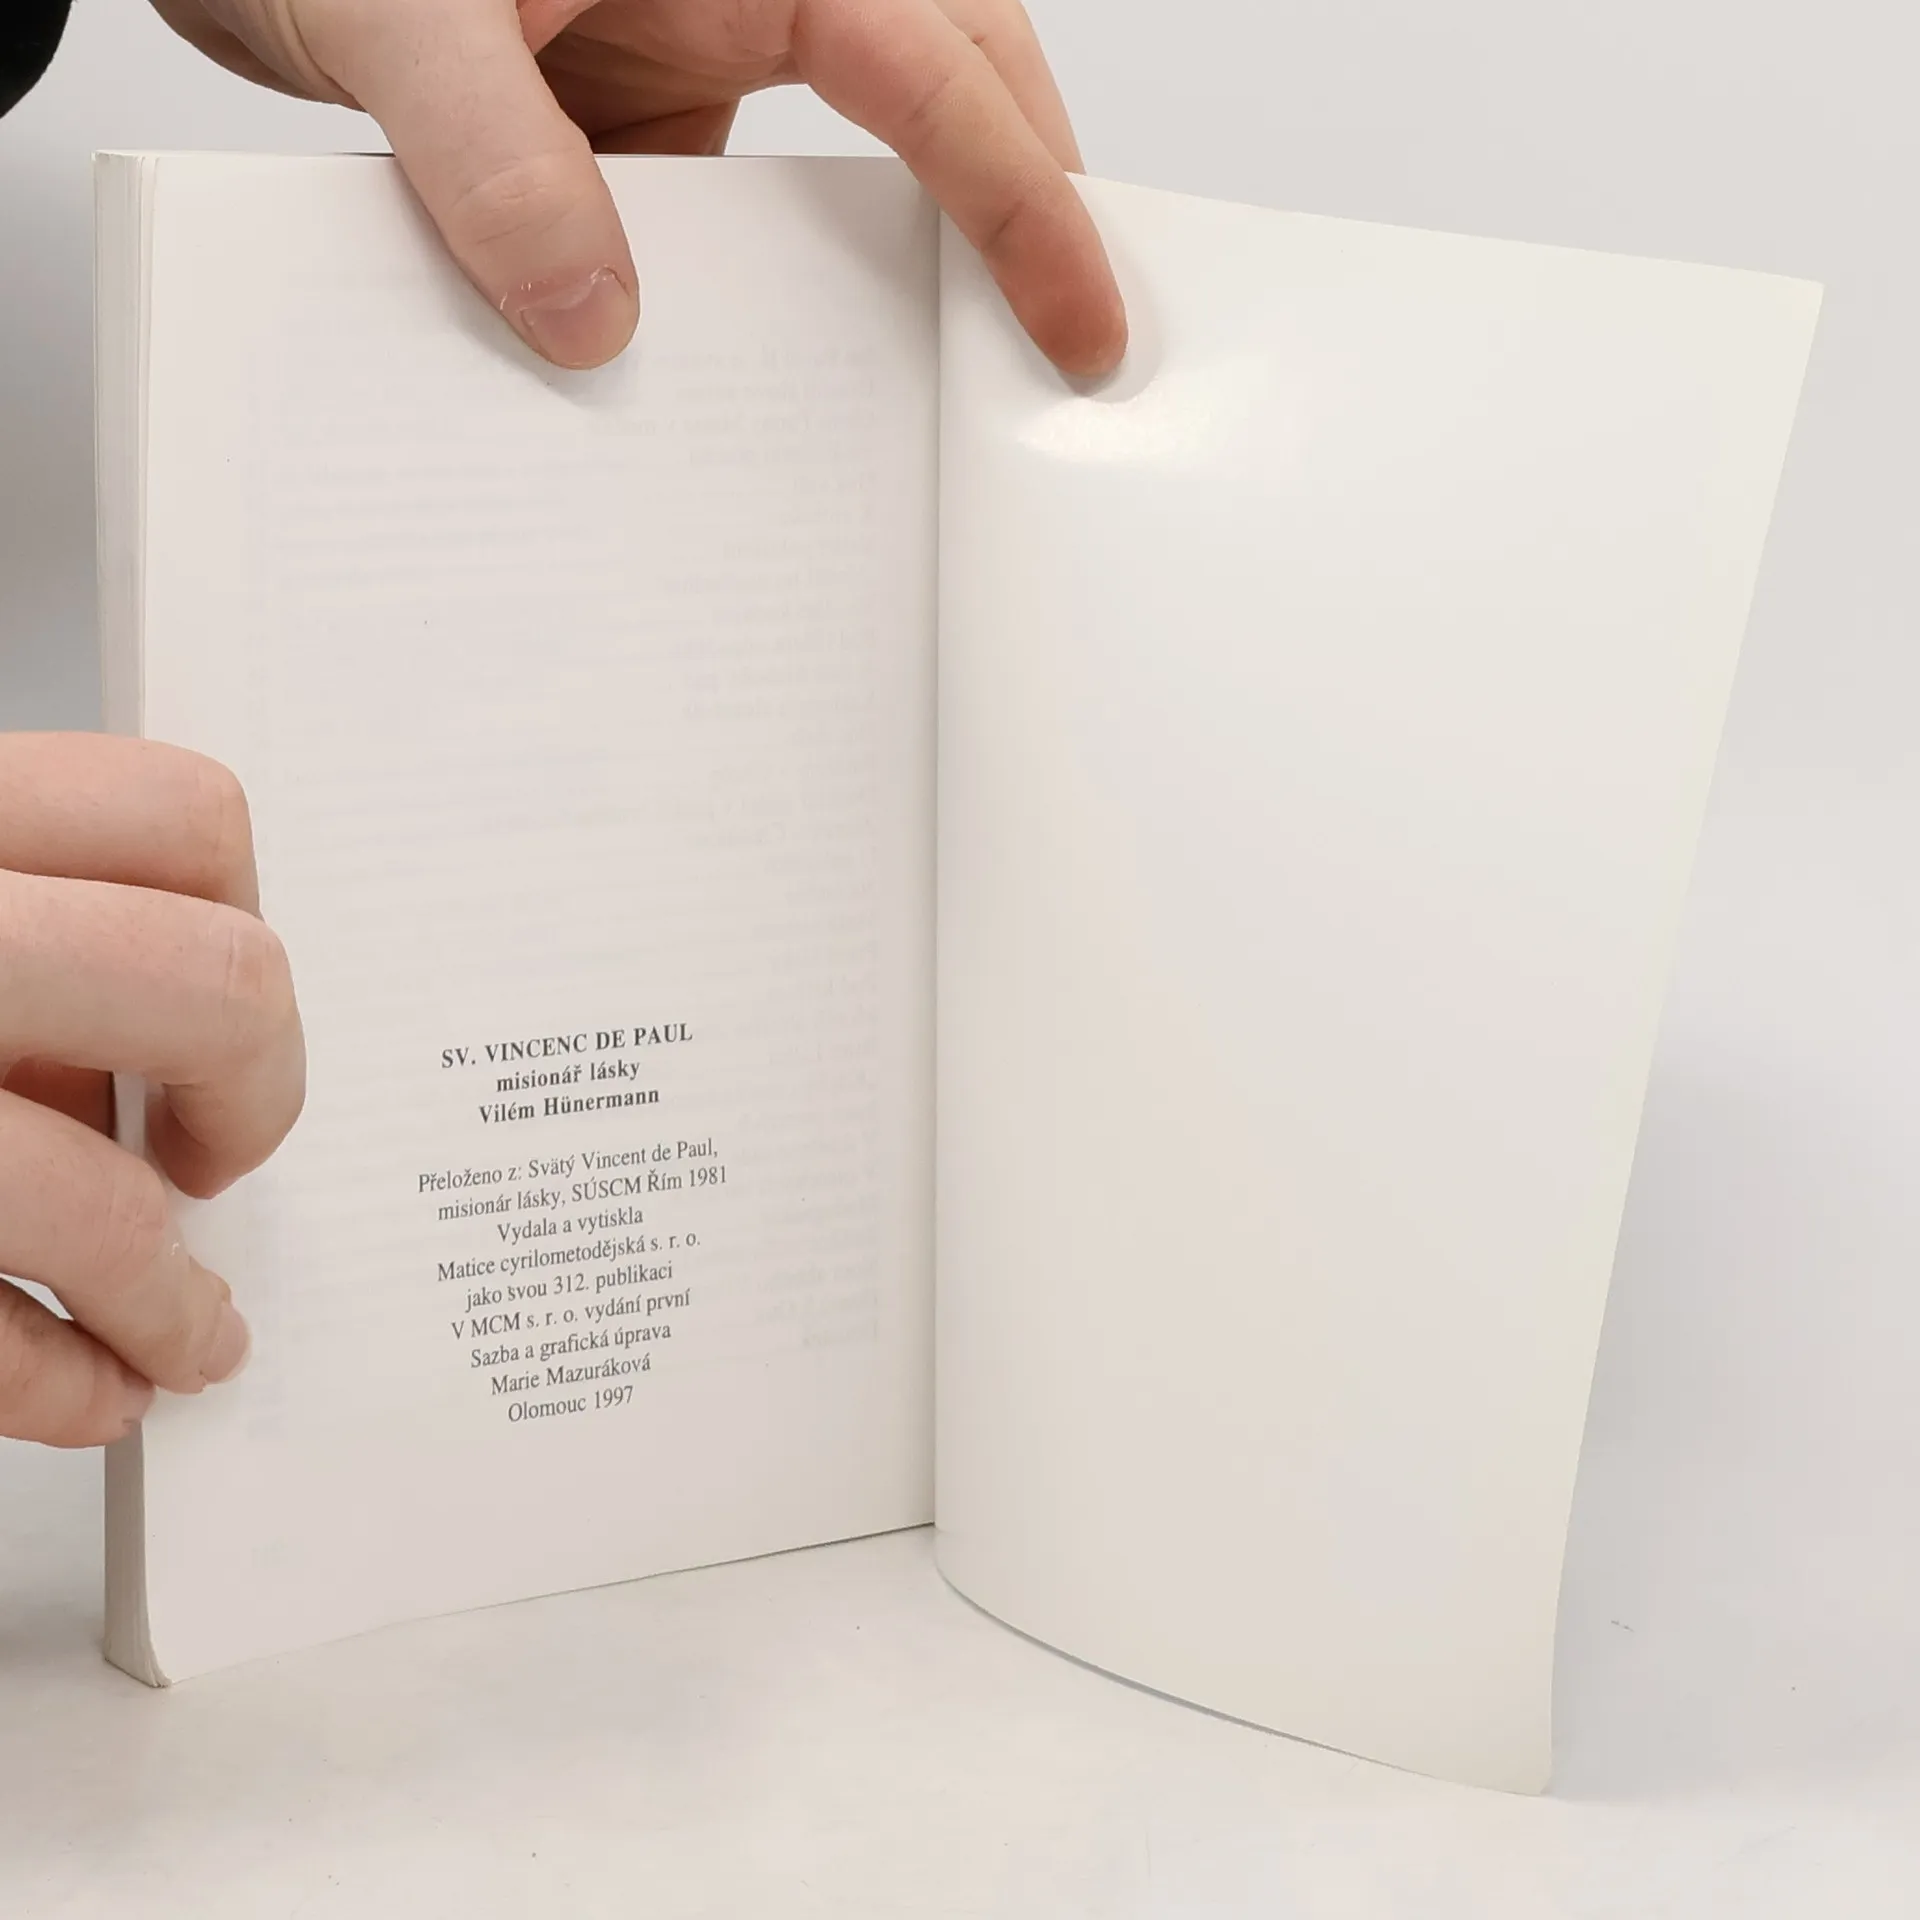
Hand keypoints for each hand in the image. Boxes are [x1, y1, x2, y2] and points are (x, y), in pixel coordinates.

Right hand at [0, 737, 305, 1447]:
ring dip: (166, 1298)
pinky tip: (89, 1392)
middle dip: (260, 1094)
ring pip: (106, 1201)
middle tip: (226, 1156)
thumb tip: (163, 1051)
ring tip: (182, 1335)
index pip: (185, 815)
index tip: (228, 1000)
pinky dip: (65, 1386)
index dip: (242, 913)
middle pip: (215, 986)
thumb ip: (29, 936)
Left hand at [149, 0, 1127, 376]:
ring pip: (856, 173)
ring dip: (901, 277)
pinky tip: (759, 402)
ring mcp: (697, 62)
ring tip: (947, 405)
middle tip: (1074, 359)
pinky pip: (738, 232)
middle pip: (953, 94)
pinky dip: (763, 316)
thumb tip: (597, 328)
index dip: (1023, 196)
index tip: (1078, 318)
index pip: (933, 65)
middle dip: (1027, 217)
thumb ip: (493, 159)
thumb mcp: (398, 17)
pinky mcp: (643, 134)